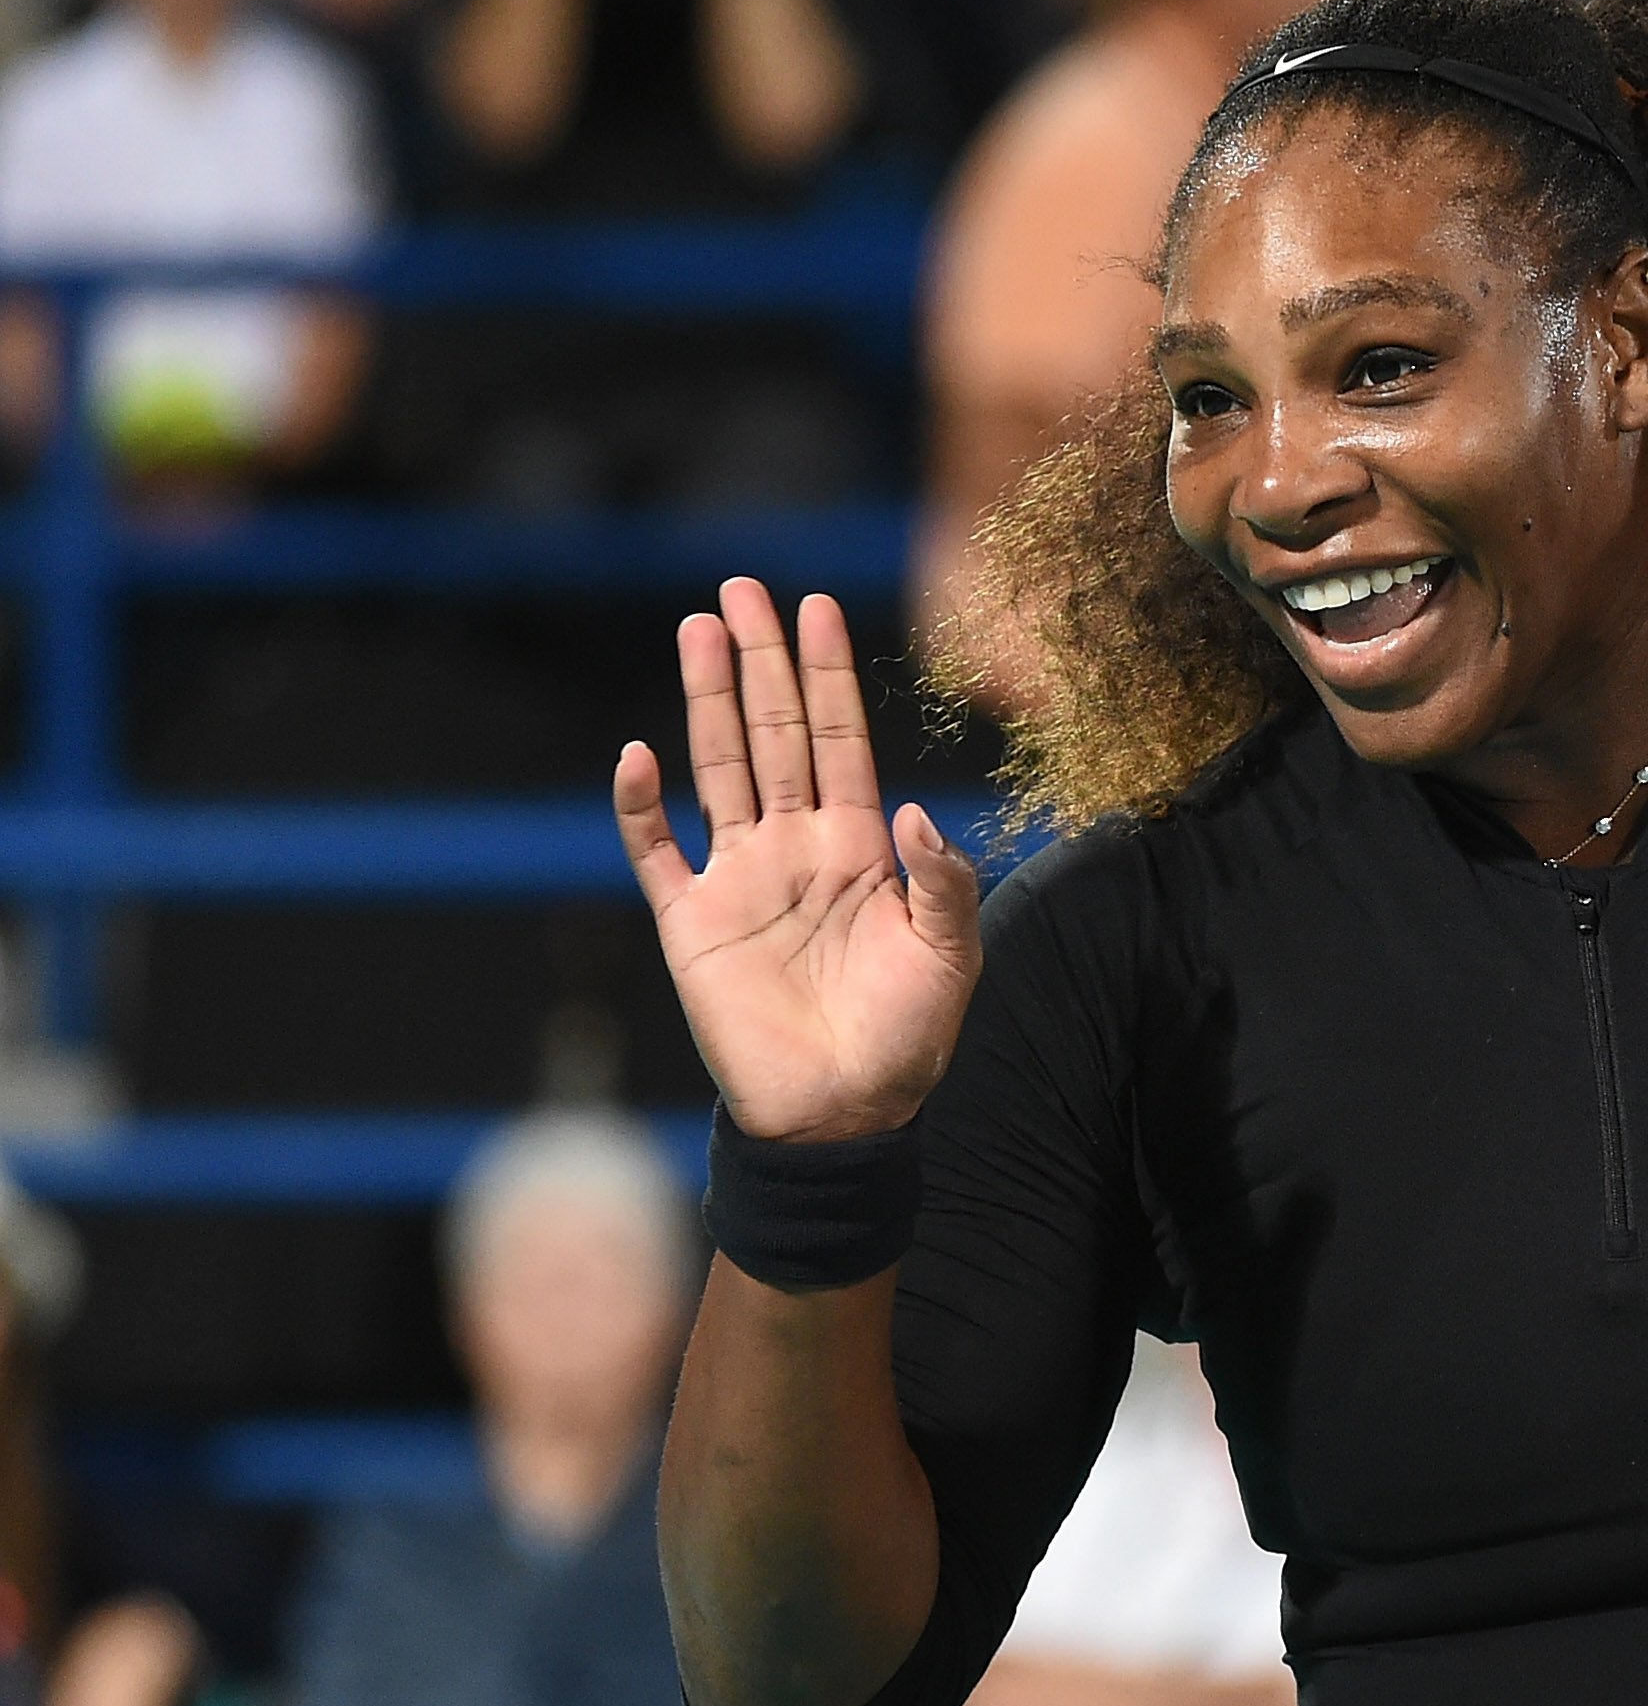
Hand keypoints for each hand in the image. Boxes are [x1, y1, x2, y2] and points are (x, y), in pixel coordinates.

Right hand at [615, 578, 980, 1141]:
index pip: (839, 741)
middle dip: (761, 662)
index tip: (818, 607)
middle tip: (743, 590)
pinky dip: (640, 807)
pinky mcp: (692, 924)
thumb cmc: (908, 1037)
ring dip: (708, 702)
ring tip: (699, 630)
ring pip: (718, 770)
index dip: (827, 677)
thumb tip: (917, 810)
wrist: (844, 1114)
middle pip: (773, 735)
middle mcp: (796, 848)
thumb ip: (945, 880)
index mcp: (861, 848)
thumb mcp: (952, 954)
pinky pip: (656, 852)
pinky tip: (636, 756)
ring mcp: (740, 880)